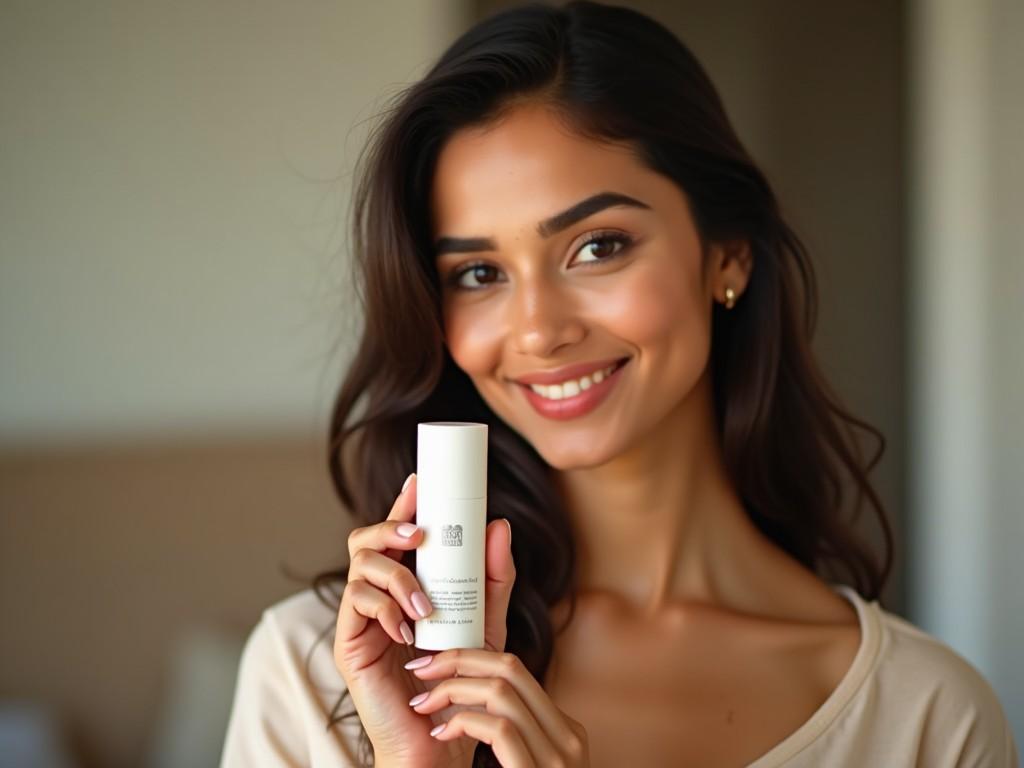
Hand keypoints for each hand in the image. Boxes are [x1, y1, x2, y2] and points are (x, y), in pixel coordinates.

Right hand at [332, 473, 519, 767]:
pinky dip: (384, 608)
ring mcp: (360, 618)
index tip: (421, 480)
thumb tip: (498, 525)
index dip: (404, 502)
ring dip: (396, 575)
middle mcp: (377, 595)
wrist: (438, 736)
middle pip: (366, 539)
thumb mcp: (485, 621)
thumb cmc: (458, 679)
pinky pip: (354, 604)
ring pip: (359, 567)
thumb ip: (493, 577)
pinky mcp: (348, 643)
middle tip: (421, 534)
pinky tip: (406, 630)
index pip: (398, 533)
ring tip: (424, 604)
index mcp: (404, 584)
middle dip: (391, 526)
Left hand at [404, 647, 589, 767]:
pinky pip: (499, 729)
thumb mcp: (524, 765)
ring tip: (422, 703)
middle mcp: (567, 737)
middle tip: (420, 668)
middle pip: (510, 667)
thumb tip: (470, 699)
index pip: (516, 670)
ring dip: (451, 689)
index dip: (470, 657)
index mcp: (564, 730)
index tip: (434, 665)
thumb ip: (512, 737)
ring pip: (502, 691)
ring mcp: (558, 757)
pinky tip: (439, 733)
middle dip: (458, 659)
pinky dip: (461, 722)